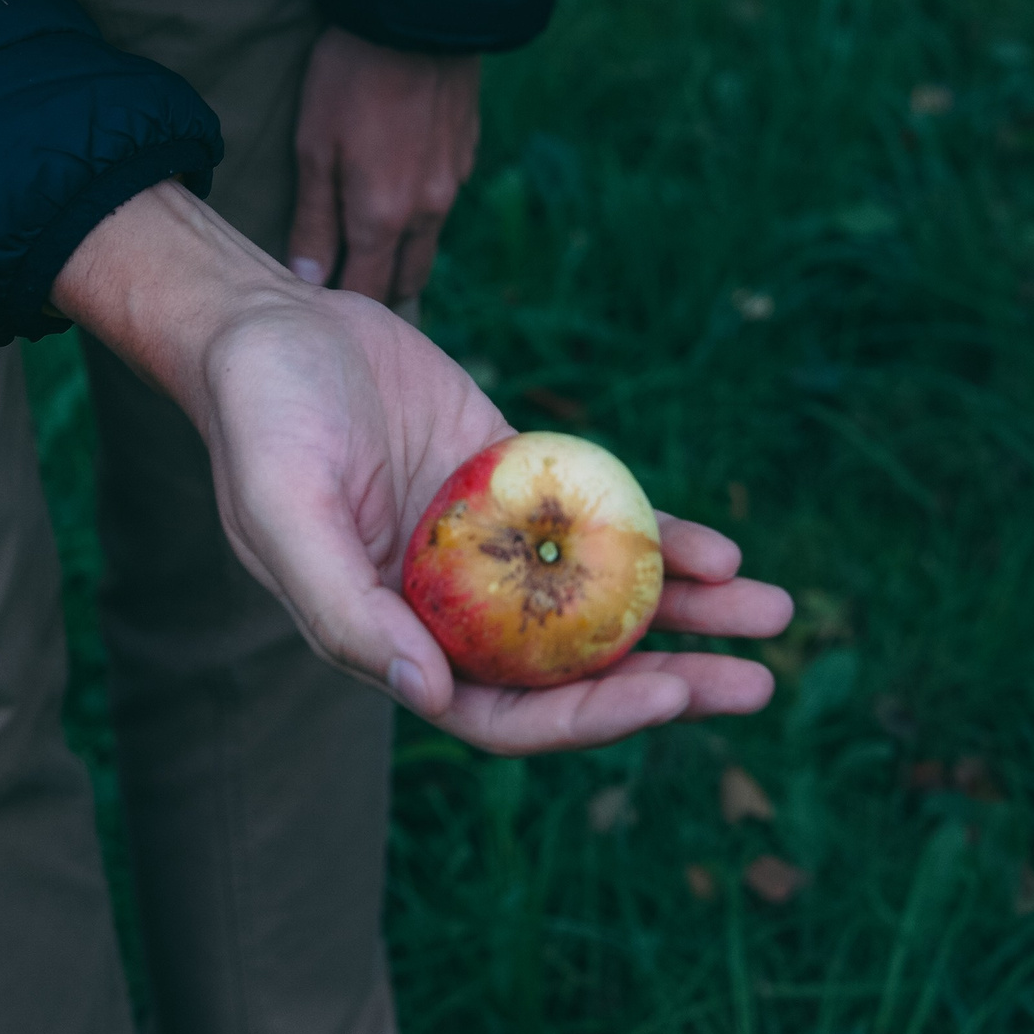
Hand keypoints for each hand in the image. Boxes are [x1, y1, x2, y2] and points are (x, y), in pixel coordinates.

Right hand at [54, 184, 792, 754]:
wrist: (269, 319)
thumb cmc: (259, 417)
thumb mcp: (284, 513)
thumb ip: (345, 611)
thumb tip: (430, 696)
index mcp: (393, 637)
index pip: (504, 711)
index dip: (588, 714)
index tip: (672, 692)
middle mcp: (450, 605)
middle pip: (573, 668)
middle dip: (669, 679)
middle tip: (757, 685)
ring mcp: (490, 542)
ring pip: (601, 599)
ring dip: (688, 614)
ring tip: (774, 613)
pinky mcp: (514, 476)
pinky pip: (598, 519)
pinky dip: (658, 536)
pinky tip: (719, 546)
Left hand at [287, 27, 481, 309]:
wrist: (419, 14)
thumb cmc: (351, 77)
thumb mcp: (314, 147)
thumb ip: (313, 219)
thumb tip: (308, 278)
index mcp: (384, 216)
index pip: (368, 290)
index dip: (346, 307)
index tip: (325, 314)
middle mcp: (428, 211)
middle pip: (408, 277)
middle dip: (382, 292)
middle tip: (353, 298)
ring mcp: (455, 182)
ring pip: (429, 241)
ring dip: (403, 253)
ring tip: (374, 251)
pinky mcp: (468, 152)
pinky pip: (443, 200)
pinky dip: (422, 211)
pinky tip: (401, 189)